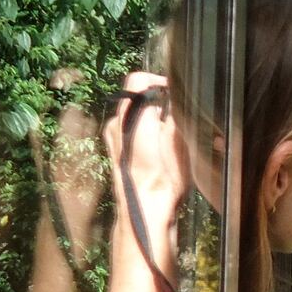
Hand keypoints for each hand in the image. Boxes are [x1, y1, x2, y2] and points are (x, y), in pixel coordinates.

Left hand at [102, 71, 188, 216]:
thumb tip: (172, 103)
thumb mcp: (179, 144)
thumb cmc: (165, 180)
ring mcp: (112, 136)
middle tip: (178, 115)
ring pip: (132, 113)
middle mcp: (117, 122)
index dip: (159, 80)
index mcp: (133, 116)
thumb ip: (174, 117)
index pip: (138, 80)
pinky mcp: (114, 149)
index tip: (175, 92)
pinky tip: (158, 147)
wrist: (144, 212)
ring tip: (170, 134)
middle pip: (135, 96)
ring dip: (150, 116)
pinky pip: (128, 128)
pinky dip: (143, 129)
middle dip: (158, 101)